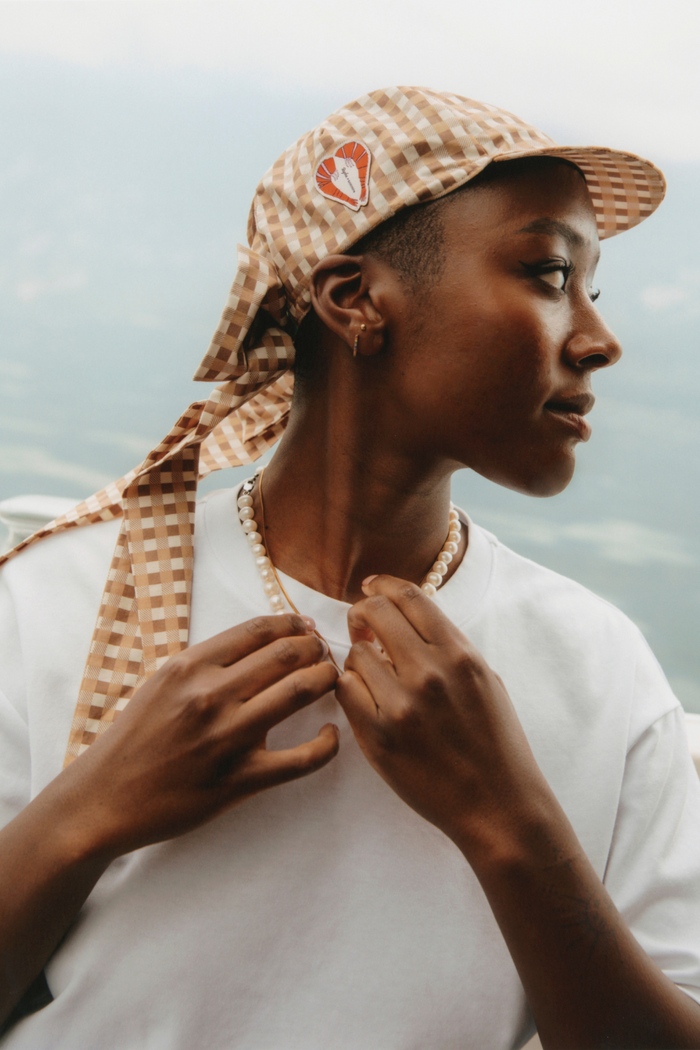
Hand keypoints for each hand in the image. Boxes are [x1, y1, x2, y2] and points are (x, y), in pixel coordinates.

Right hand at [57, 614, 338, 858]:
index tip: (308, 628)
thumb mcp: (162, 684)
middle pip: (287, 653)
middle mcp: (210, 695)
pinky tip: (330, 735)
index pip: (258, 630)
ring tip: (330, 679)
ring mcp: (227, 738)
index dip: (293, 623)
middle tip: (324, 653)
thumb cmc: (134, 740)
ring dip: (325, 679)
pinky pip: (303, 759)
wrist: (104, 799)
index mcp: (189, 667)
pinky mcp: (240, 780)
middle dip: (315, 648)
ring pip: (300, 691)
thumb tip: (261, 643)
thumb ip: (206, 664)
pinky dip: (326, 744)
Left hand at [335, 576, 546, 857]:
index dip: (383, 585)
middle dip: (362, 614)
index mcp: (459, 653)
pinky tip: (365, 697)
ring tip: (372, 674)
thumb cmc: (495, 741)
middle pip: (374, 614)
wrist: (498, 805)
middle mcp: (429, 672)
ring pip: (355, 654)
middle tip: (361, 626)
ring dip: (358, 658)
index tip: (372, 588)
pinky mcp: (378, 737)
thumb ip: (446, 645)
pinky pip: (345, 691)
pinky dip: (350, 689)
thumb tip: (405, 616)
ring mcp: (401, 705)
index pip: (409, 596)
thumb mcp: (483, 679)